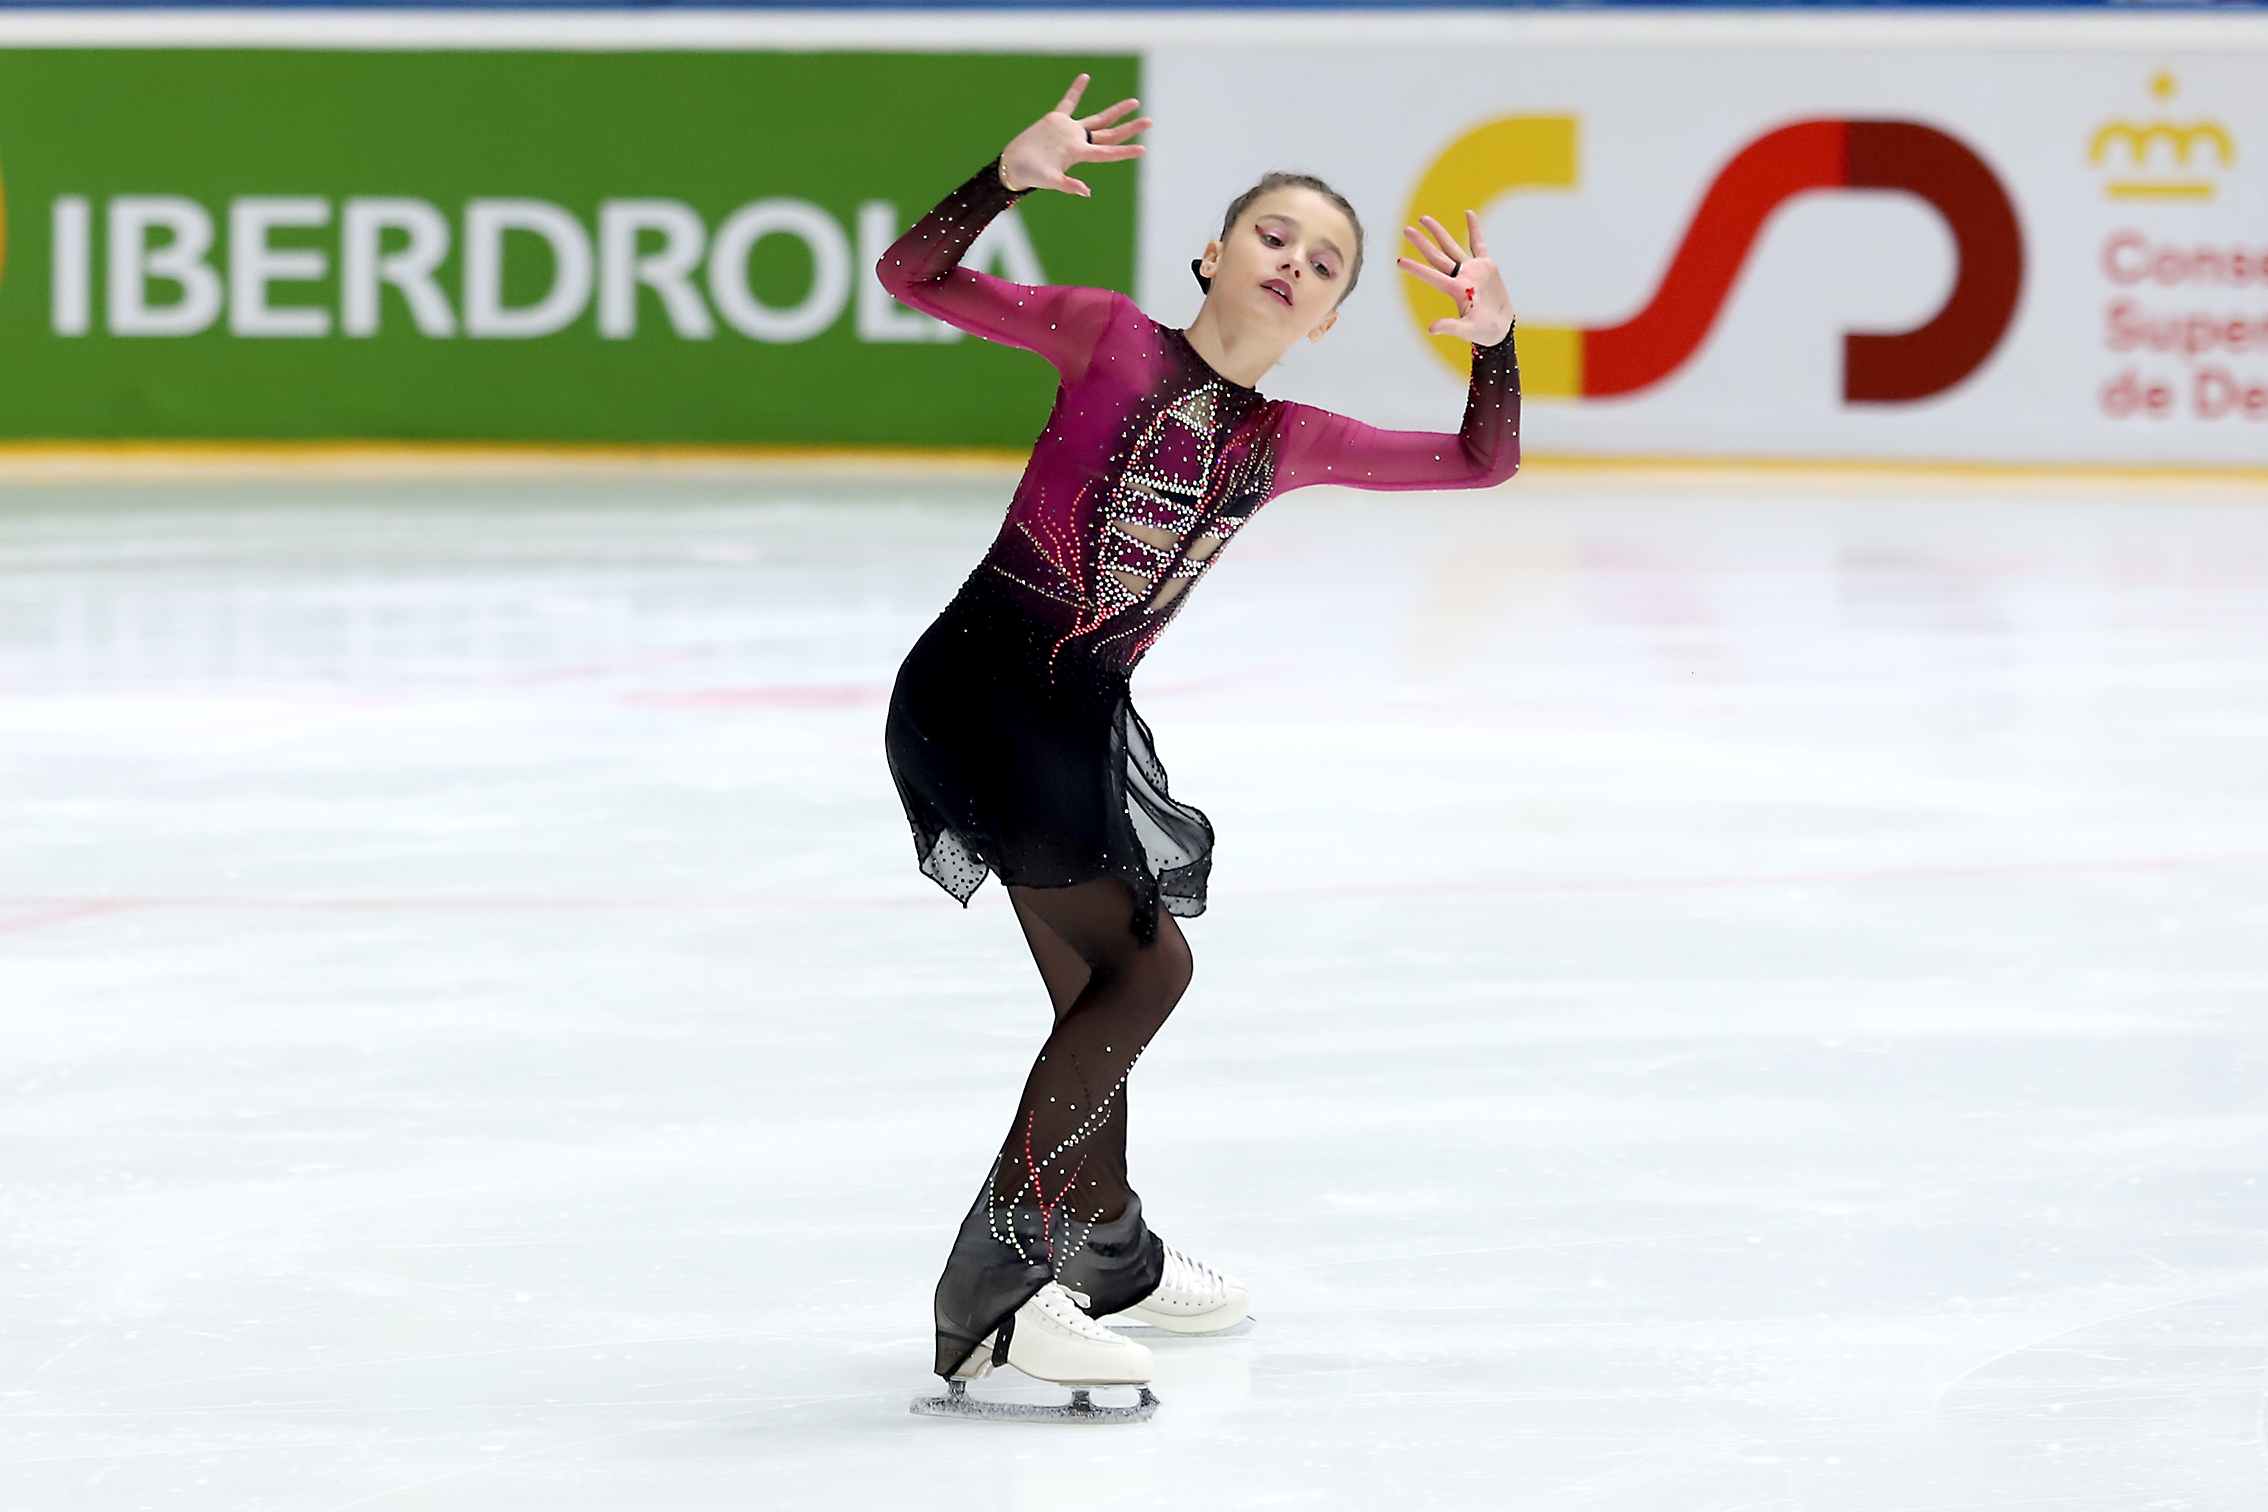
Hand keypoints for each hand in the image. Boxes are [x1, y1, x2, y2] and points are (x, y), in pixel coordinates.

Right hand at [999, 73, 1150, 197]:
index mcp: (1078, 154)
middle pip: (1110, 133)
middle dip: (1130, 128)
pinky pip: (1069, 102)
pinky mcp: (1056, 120)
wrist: (1013, 165)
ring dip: (1116, 111)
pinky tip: (1085, 77)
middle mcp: (1078, 141)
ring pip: (1098, 119)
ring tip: (1134, 103)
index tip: (1143, 149)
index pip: (1107, 152)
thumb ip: (1067, 185)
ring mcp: (1069, 130)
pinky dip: (1076, 90)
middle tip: (1149, 121)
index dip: (1125, 151)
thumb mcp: (1048, 180)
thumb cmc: (1030, 175)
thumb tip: (1086, 192)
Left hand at [1397, 211, 1513, 345]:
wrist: (1500, 329)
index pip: (1432, 276)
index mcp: (1455, 290)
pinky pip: (1478, 243)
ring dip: (1438, 232)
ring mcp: (1472, 270)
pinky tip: (1467, 213)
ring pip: (1452, 246)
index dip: (1416, 269)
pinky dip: (1474, 228)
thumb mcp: (1468, 330)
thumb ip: (1451, 327)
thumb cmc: (1483, 332)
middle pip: (1437, 256)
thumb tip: (1431, 329)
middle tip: (1406, 230)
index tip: (1399, 261)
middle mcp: (1460, 277)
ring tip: (1424, 219)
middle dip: (1422, 243)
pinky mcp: (1486, 266)